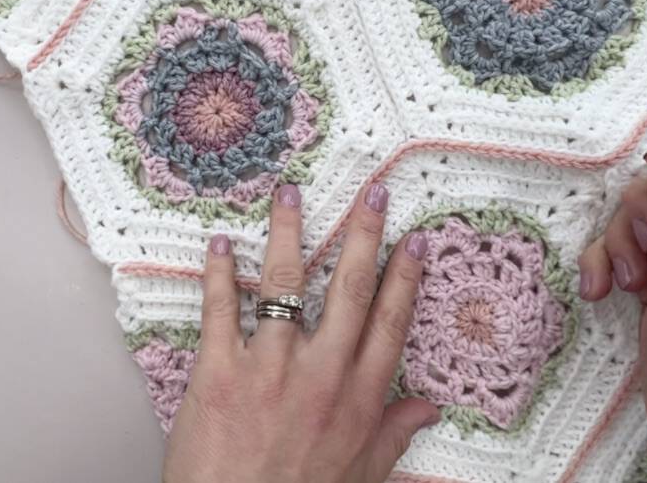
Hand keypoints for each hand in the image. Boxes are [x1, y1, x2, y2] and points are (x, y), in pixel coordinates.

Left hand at [162, 184, 438, 482]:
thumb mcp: (360, 474)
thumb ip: (393, 434)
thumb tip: (428, 408)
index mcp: (357, 399)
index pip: (390, 323)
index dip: (404, 277)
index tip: (414, 240)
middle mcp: (320, 375)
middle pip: (349, 290)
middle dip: (363, 235)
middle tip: (372, 193)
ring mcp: (269, 369)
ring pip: (284, 285)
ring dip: (287, 234)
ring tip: (289, 194)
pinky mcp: (218, 373)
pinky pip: (220, 309)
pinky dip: (218, 272)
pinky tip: (220, 243)